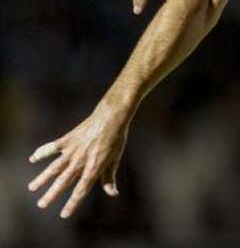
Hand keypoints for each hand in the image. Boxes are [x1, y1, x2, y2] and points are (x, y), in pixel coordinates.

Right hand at [27, 102, 129, 217]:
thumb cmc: (115, 139)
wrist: (111, 117)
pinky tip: (33, 158)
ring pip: (54, 167)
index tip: (63, 214)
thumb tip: (113, 194)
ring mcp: (73, 150)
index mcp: (93, 168)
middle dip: (51, 195)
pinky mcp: (68, 140)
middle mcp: (80, 161)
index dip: (72, 203)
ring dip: (42, 178)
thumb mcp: (114, 160)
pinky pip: (52, 148)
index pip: (81, 190)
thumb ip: (109, 179)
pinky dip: (42, 152)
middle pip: (63, 182)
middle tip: (41, 205)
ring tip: (32, 188)